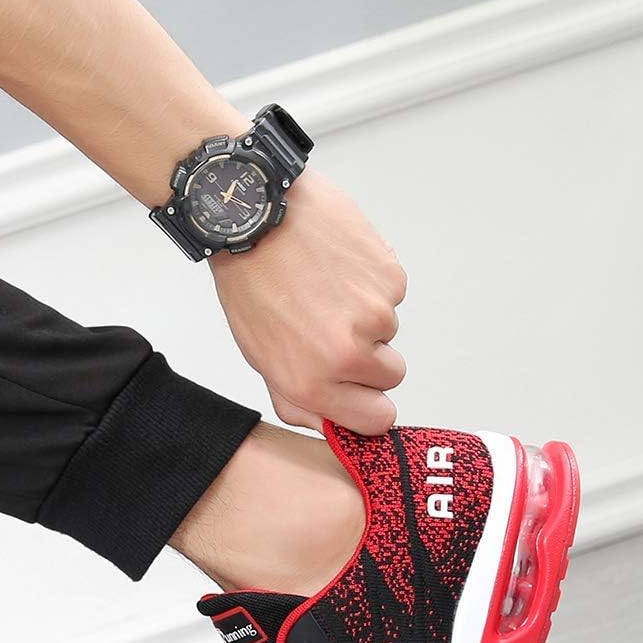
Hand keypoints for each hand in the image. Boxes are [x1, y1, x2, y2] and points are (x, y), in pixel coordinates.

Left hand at [208, 171, 406, 434]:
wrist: (256, 218)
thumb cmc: (250, 284)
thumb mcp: (259, 355)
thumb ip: (297, 398)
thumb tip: (331, 424)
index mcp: (311, 383)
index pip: (377, 419)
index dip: (371, 404)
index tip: (361, 390)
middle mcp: (346, 356)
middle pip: (391, 376)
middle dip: (371, 358)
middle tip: (333, 327)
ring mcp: (374, 316)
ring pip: (390, 331)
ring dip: (367, 316)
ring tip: (326, 289)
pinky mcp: (390, 279)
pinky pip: (392, 293)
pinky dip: (372, 283)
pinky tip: (338, 267)